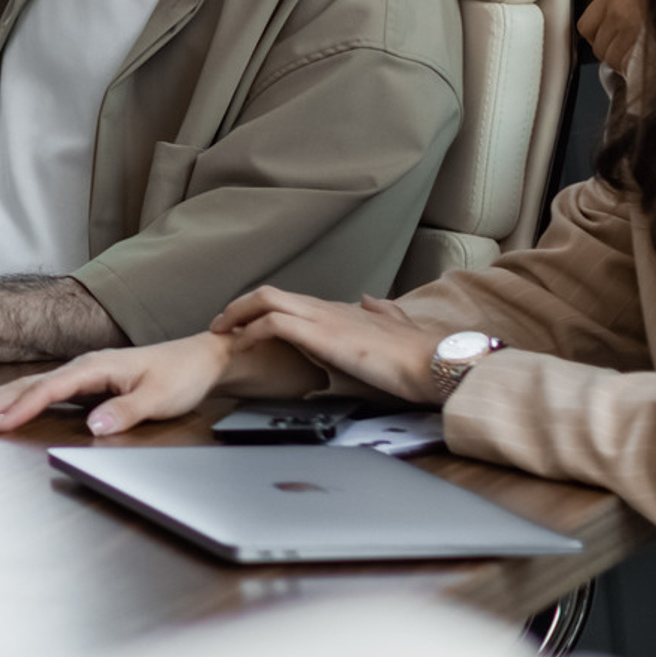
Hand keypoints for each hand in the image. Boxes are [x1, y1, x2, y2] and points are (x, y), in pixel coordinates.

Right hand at [0, 334, 234, 437]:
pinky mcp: (83, 383)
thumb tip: (92, 427)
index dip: (19, 409)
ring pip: (28, 386)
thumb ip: (123, 411)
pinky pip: (40, 390)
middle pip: (27, 385)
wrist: (200, 359)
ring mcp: (80, 374)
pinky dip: (14, 398)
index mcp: (94, 367)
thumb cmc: (180, 376)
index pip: (48, 390)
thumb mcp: (159, 398)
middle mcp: (82, 367)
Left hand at [206, 288, 441, 404]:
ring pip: (266, 300)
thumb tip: (369, 300)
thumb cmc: (416, 356)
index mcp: (340, 310)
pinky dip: (251, 332)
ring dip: (237, 314)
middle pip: (270, 294)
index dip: (263, 310)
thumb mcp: (394, 329)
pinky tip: (240, 346)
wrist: (434, 362)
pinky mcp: (322, 334)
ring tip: (221, 333)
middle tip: (221, 325)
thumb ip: (380, 313)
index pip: (291, 301)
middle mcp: (327, 308)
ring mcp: (323, 318)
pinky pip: (274, 323)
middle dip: (240, 307)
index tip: (245, 324)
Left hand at [579, 0, 644, 75]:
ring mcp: (631, 34)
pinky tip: (651, 64)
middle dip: (612, 50)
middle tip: (630, 49)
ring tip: (642, 57)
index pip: (586, 26)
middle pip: (599, 46)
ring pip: (612, 60)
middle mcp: (618, 14)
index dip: (597, 34)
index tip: (610, 35)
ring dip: (624, 62)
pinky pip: (629, 69)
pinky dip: (637, 70)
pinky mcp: (648, 51)